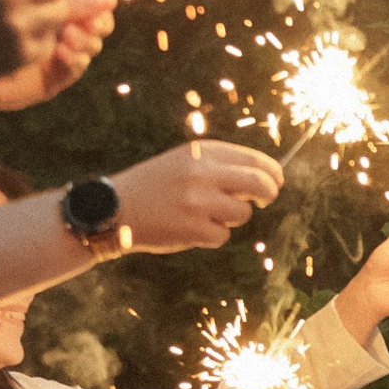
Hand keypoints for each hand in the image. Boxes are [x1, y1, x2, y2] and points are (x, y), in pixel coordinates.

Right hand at [113, 140, 285, 251]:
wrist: (112, 208)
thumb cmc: (154, 186)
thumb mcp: (184, 163)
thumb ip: (220, 167)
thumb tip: (266, 179)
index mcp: (202, 152)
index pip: (255, 159)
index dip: (272, 172)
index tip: (275, 180)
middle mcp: (202, 172)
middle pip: (261, 183)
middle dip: (270, 193)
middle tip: (265, 200)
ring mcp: (199, 201)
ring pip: (243, 213)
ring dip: (230, 217)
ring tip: (203, 214)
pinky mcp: (194, 228)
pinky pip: (223, 235)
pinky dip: (212, 236)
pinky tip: (189, 229)